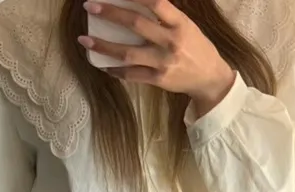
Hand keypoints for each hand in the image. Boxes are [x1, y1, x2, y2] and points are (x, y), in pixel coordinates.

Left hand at [79, 0, 235, 116]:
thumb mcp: (185, 26)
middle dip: (110, 14)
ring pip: (128, 53)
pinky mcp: (158, 80)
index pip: (155, 2)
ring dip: (103, 46)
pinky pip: (131, 75)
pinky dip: (115, 69)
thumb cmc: (195, 47)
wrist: (209, 78)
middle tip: (90, 7)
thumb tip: (136, 5)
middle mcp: (171, 41)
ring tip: (85, 40)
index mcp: (180, 23)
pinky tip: (102, 64)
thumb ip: (164, 17)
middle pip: (136, 24)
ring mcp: (163, 62)